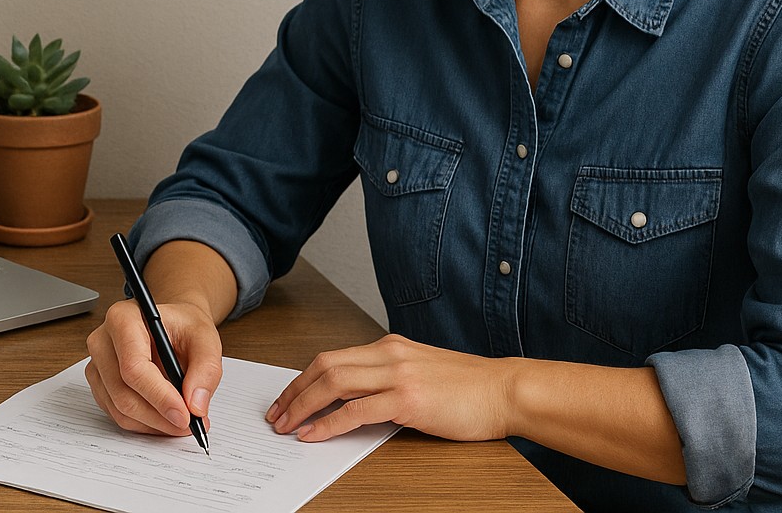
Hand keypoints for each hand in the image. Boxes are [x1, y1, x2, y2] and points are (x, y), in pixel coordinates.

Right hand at [84, 297, 223, 436]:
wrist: (173, 325)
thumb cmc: (184, 326)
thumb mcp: (206, 338)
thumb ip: (206, 369)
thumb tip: (196, 406)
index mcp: (124, 318)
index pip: (133, 366)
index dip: (159, 396)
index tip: (185, 415)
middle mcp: (102, 341)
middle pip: (123, 392)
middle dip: (159, 416)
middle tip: (190, 424)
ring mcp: (97, 364)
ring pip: (119, 409)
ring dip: (154, 424)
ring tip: (182, 422)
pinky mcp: (100, 384)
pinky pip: (117, 414)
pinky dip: (144, 424)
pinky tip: (165, 418)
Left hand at [266, 334, 513, 442]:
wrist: (505, 391)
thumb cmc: (469, 387)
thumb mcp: (422, 372)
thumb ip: (390, 377)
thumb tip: (357, 398)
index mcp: (390, 346)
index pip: (333, 358)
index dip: (304, 379)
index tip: (288, 398)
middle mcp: (389, 354)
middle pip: (324, 366)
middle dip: (294, 392)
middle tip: (276, 415)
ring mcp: (398, 375)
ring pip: (334, 383)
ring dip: (303, 406)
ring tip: (286, 426)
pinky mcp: (408, 400)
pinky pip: (356, 411)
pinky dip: (329, 423)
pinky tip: (314, 435)